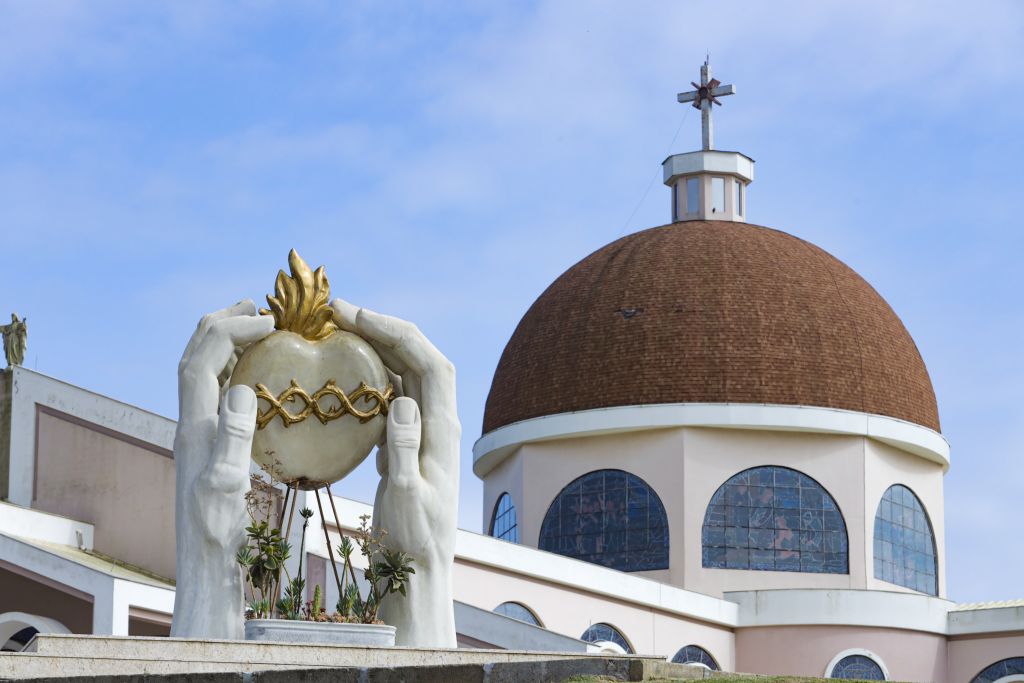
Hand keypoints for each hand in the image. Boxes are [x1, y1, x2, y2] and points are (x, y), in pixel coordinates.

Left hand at [170, 300, 273, 638]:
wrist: (207, 564)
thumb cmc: (221, 532)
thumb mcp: (227, 486)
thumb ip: (233, 437)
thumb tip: (243, 389)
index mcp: (194, 427)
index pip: (202, 361)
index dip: (231, 330)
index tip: (269, 321)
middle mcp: (190, 423)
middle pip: (194, 356)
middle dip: (223, 323)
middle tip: (259, 307)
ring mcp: (198, 433)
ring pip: (203, 371)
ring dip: (226, 341)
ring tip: (258, 328)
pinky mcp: (209, 444)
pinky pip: (216, 390)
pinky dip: (234, 366)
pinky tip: (258, 373)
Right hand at [331, 299, 459, 647]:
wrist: (420, 571)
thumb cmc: (412, 542)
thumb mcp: (404, 498)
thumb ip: (402, 449)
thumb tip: (399, 400)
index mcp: (442, 431)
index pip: (428, 362)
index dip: (395, 331)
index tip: (353, 315)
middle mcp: (439, 423)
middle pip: (419, 357)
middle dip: (383, 328)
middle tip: (338, 312)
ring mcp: (425, 431)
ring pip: (407, 373)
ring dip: (378, 345)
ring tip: (339, 329)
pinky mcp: (410, 442)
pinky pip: (395, 393)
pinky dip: (373, 373)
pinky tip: (348, 370)